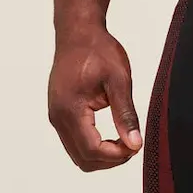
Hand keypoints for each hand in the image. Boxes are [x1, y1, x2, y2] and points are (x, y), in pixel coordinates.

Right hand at [48, 26, 141, 170]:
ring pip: (79, 156)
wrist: (78, 33)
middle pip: (84, 159)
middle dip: (111, 159)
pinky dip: (94, 148)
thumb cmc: (97, 50)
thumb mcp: (119, 80)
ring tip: (124, 140)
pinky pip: (75, 144)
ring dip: (103, 156)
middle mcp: (58, 117)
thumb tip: (134, 144)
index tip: (135, 145)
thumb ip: (126, 115)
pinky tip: (112, 136)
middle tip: (132, 145)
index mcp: (70, 109)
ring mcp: (56, 117)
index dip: (116, 155)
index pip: (92, 150)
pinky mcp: (59, 115)